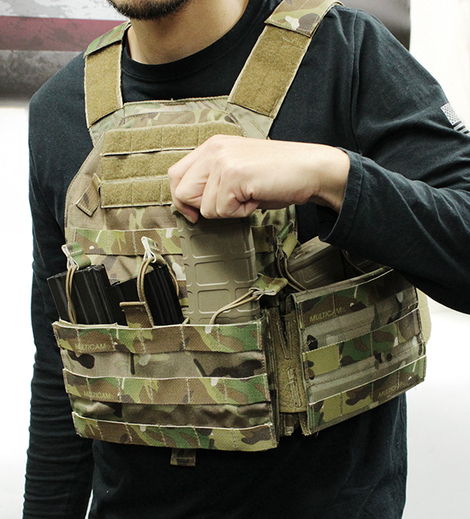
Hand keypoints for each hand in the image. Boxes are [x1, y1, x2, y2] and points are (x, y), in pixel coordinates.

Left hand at [168, 135, 349, 221]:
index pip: (176, 175)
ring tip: (249, 196)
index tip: (197, 212)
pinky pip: (222, 210)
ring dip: (228, 211)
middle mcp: (214, 149)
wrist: (311, 169)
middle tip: (229, 206)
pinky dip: (240, 213)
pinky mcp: (233, 174)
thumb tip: (193, 207)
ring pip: (203, 206)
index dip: (183, 199)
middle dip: (202, 208)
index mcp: (213, 146)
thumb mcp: (238, 172)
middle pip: (182, 191)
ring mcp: (222, 160)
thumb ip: (213, 182)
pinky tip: (256, 197)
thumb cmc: (279, 175)